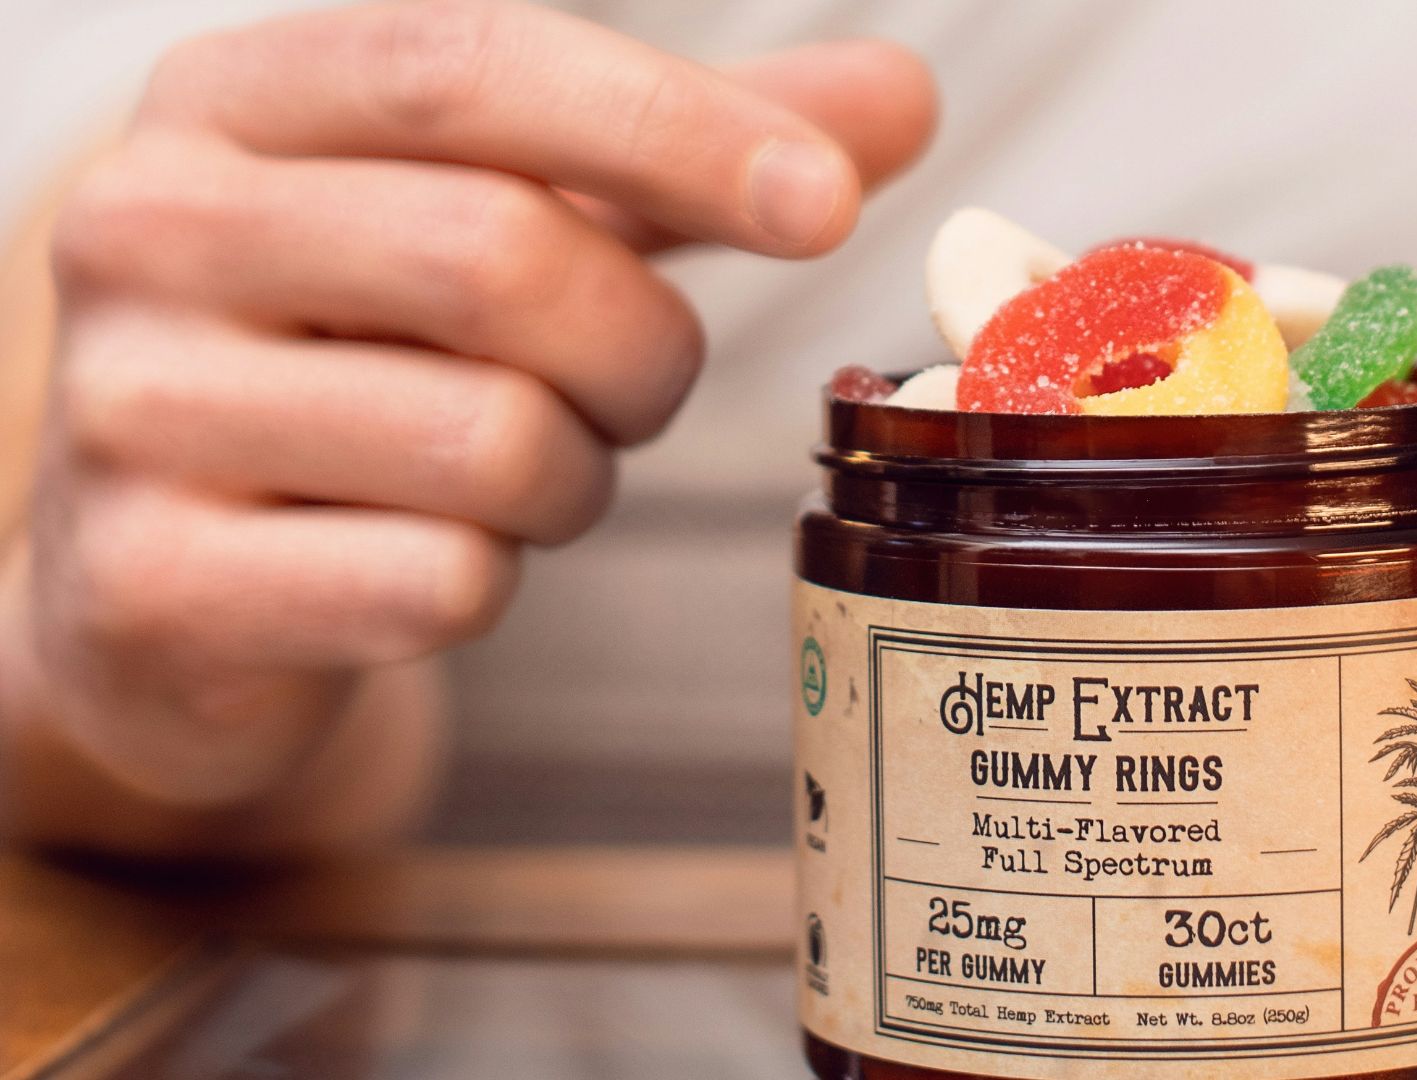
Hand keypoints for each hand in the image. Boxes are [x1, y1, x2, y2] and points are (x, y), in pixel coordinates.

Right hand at [1, 0, 935, 842]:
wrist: (166, 580)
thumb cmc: (366, 359)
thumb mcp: (505, 219)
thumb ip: (682, 157)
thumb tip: (901, 99)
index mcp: (238, 101)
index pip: (473, 65)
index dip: (672, 129)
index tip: (827, 204)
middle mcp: (148, 226)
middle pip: (502, 260)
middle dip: (639, 350)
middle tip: (635, 387)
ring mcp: (128, 411)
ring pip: (488, 442)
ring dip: (573, 480)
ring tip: (520, 473)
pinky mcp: (150, 586)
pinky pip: (433, 583)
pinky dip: (487, 583)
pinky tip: (426, 564)